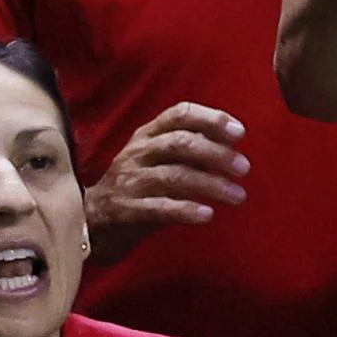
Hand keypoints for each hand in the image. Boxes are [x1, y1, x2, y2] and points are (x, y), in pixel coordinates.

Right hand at [86, 104, 247, 263]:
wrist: (92, 222)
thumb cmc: (139, 187)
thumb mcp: (161, 161)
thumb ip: (192, 152)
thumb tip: (234, 148)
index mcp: (148, 134)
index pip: (180, 113)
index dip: (211, 119)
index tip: (240, 133)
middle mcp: (137, 152)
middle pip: (180, 143)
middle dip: (216, 154)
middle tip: (244, 168)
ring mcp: (128, 180)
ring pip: (173, 176)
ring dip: (211, 185)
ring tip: (238, 196)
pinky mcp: (124, 209)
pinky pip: (158, 207)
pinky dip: (186, 210)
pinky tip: (208, 214)